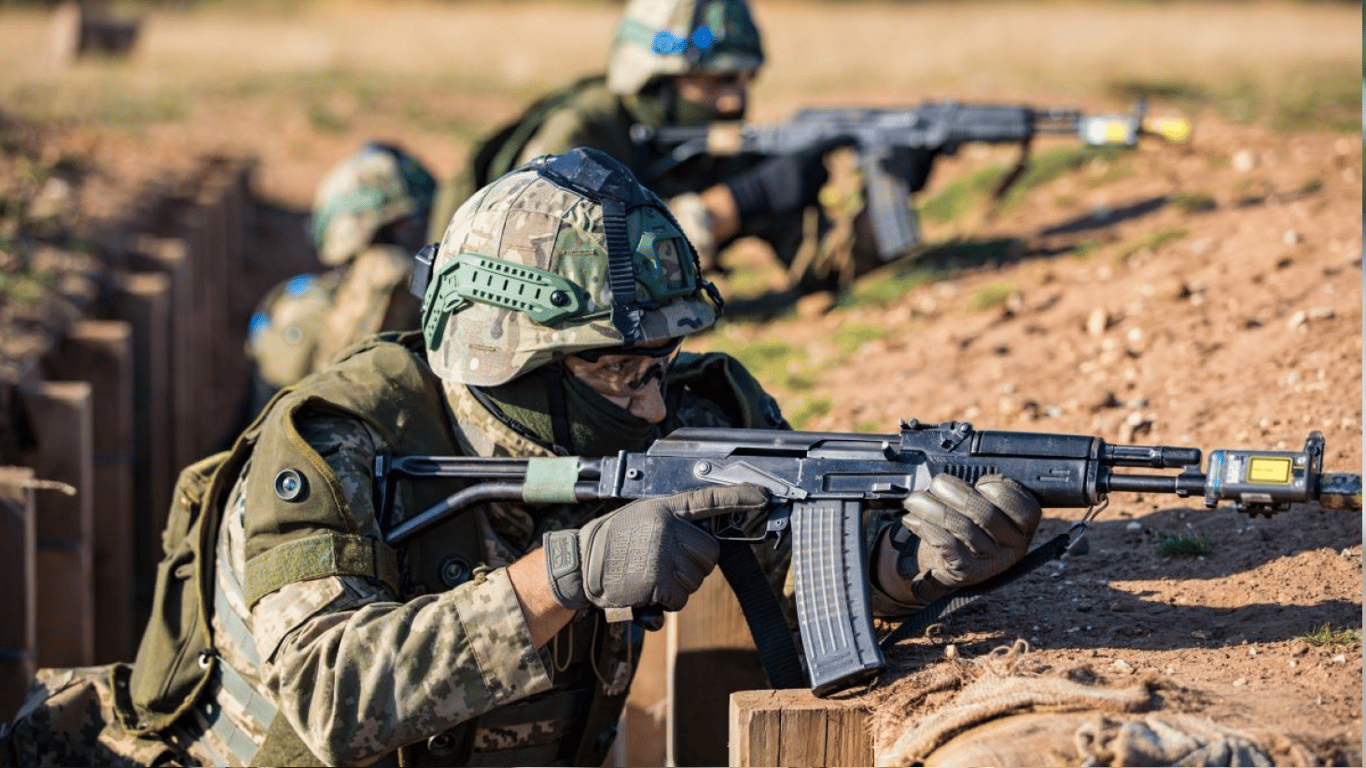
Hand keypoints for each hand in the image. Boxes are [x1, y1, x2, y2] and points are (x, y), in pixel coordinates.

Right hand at [543, 485, 768, 625]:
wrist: (580, 564)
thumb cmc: (612, 542)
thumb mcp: (642, 518)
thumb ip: (674, 523)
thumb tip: (706, 541)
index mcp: (664, 508)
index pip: (707, 500)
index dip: (738, 498)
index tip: (763, 497)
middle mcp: (667, 528)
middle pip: (710, 554)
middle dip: (694, 565)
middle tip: (664, 563)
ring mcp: (663, 554)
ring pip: (697, 580)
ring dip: (678, 586)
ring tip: (649, 574)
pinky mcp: (657, 580)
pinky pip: (680, 598)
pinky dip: (666, 601)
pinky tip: (645, 589)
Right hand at [723, 142, 840, 223]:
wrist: (753, 194)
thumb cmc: (770, 178)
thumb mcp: (788, 162)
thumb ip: (807, 163)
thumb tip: (825, 166)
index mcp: (802, 155)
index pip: (829, 144)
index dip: (845, 140)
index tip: (857, 139)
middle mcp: (805, 168)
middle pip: (825, 174)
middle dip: (818, 178)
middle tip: (800, 180)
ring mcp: (803, 186)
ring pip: (819, 190)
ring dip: (811, 193)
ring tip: (791, 190)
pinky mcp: (800, 202)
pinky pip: (813, 205)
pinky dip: (806, 204)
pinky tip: (791, 199)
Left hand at [874, 474, 1041, 608]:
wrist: (945, 561)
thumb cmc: (965, 523)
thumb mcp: (979, 504)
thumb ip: (978, 490)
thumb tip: (955, 474)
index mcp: (1023, 525)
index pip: (1026, 508)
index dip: (1003, 491)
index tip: (980, 482)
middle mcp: (1014, 547)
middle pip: (988, 515)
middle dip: (956, 493)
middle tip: (936, 484)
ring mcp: (992, 563)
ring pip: (963, 528)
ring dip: (933, 508)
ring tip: (915, 500)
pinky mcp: (968, 573)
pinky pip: (948, 545)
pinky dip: (927, 528)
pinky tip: (914, 519)